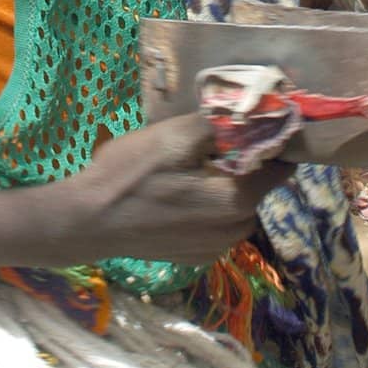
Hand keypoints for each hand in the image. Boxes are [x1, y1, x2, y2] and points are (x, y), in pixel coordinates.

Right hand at [64, 113, 291, 266]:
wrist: (87, 220)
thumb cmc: (130, 174)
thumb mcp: (173, 136)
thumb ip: (220, 124)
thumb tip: (257, 111)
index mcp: (236, 201)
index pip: (280, 169)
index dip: (273, 142)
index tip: (255, 123)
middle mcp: (234, 232)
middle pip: (258, 188)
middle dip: (245, 164)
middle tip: (212, 142)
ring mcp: (214, 249)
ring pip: (239, 208)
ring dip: (227, 186)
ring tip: (193, 167)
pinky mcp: (196, 257)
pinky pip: (218, 225)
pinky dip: (210, 207)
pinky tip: (180, 193)